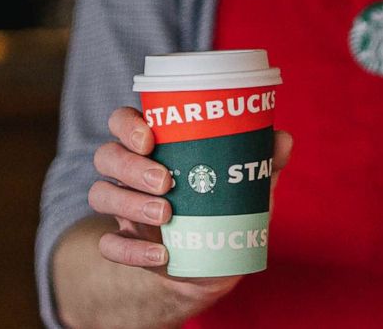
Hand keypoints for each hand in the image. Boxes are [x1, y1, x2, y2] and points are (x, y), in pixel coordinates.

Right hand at [89, 106, 292, 305]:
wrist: (215, 262)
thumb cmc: (228, 205)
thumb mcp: (247, 183)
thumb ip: (263, 160)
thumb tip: (283, 139)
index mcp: (154, 145)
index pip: (122, 121)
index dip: (127, 125)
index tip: (151, 138)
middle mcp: (130, 172)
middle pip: (106, 155)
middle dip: (131, 166)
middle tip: (167, 182)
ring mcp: (124, 207)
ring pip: (100, 194)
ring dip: (130, 204)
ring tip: (167, 216)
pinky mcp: (126, 243)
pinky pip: (108, 245)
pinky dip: (130, 251)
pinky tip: (160, 256)